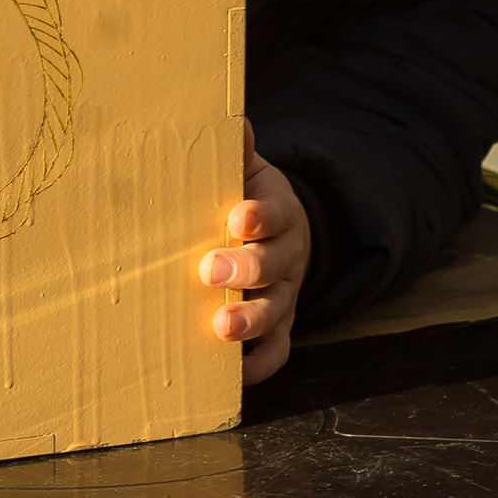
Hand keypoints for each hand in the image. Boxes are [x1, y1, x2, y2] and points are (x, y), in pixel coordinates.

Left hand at [201, 125, 308, 383]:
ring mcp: (285, 296)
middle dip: (245, 269)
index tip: (237, 217)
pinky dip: (259, 365)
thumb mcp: (247, 172)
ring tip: (220, 327)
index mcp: (280, 214)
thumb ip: (238, 154)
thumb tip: (234, 124)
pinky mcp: (280, 329)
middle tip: (209, 271)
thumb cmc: (247, 201)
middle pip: (275, 265)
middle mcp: (288, 258)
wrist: (281, 236)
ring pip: (277, 312)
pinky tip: (233, 373)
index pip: (278, 213)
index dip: (261, 217)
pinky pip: (278, 353)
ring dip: (250, 322)